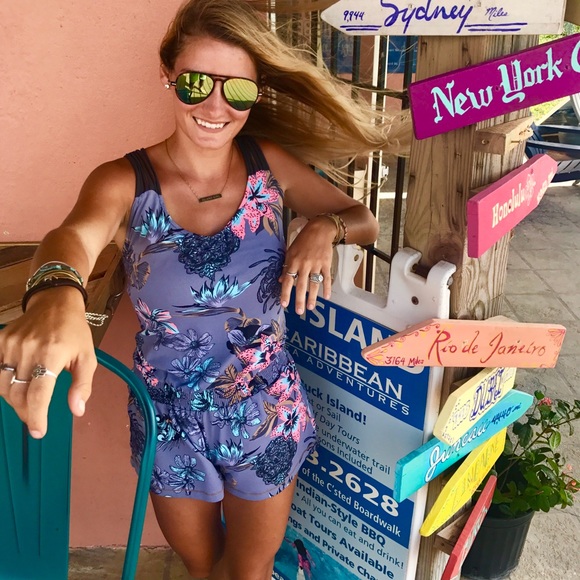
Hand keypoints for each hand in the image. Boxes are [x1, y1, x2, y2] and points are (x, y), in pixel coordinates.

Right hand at [0, 288, 96, 437]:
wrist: (56, 303)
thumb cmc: (74, 332)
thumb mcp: (87, 358)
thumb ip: (83, 385)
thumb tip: (77, 410)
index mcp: (53, 354)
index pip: (37, 395)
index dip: (36, 417)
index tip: (38, 432)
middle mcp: (28, 350)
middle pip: (18, 394)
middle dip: (26, 412)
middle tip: (35, 418)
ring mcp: (10, 344)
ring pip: (3, 385)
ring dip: (14, 400)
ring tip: (27, 403)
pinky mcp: (0, 340)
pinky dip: (2, 383)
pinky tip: (14, 387)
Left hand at [279, 217, 335, 313]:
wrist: (319, 230)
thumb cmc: (302, 241)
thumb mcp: (290, 251)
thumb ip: (286, 267)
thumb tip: (280, 280)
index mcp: (293, 262)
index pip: (287, 280)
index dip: (285, 293)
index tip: (284, 304)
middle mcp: (304, 264)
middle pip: (301, 285)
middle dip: (299, 299)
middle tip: (299, 312)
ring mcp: (316, 264)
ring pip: (314, 283)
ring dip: (312, 297)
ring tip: (311, 308)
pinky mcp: (326, 263)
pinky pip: (326, 277)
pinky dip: (327, 287)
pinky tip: (327, 297)